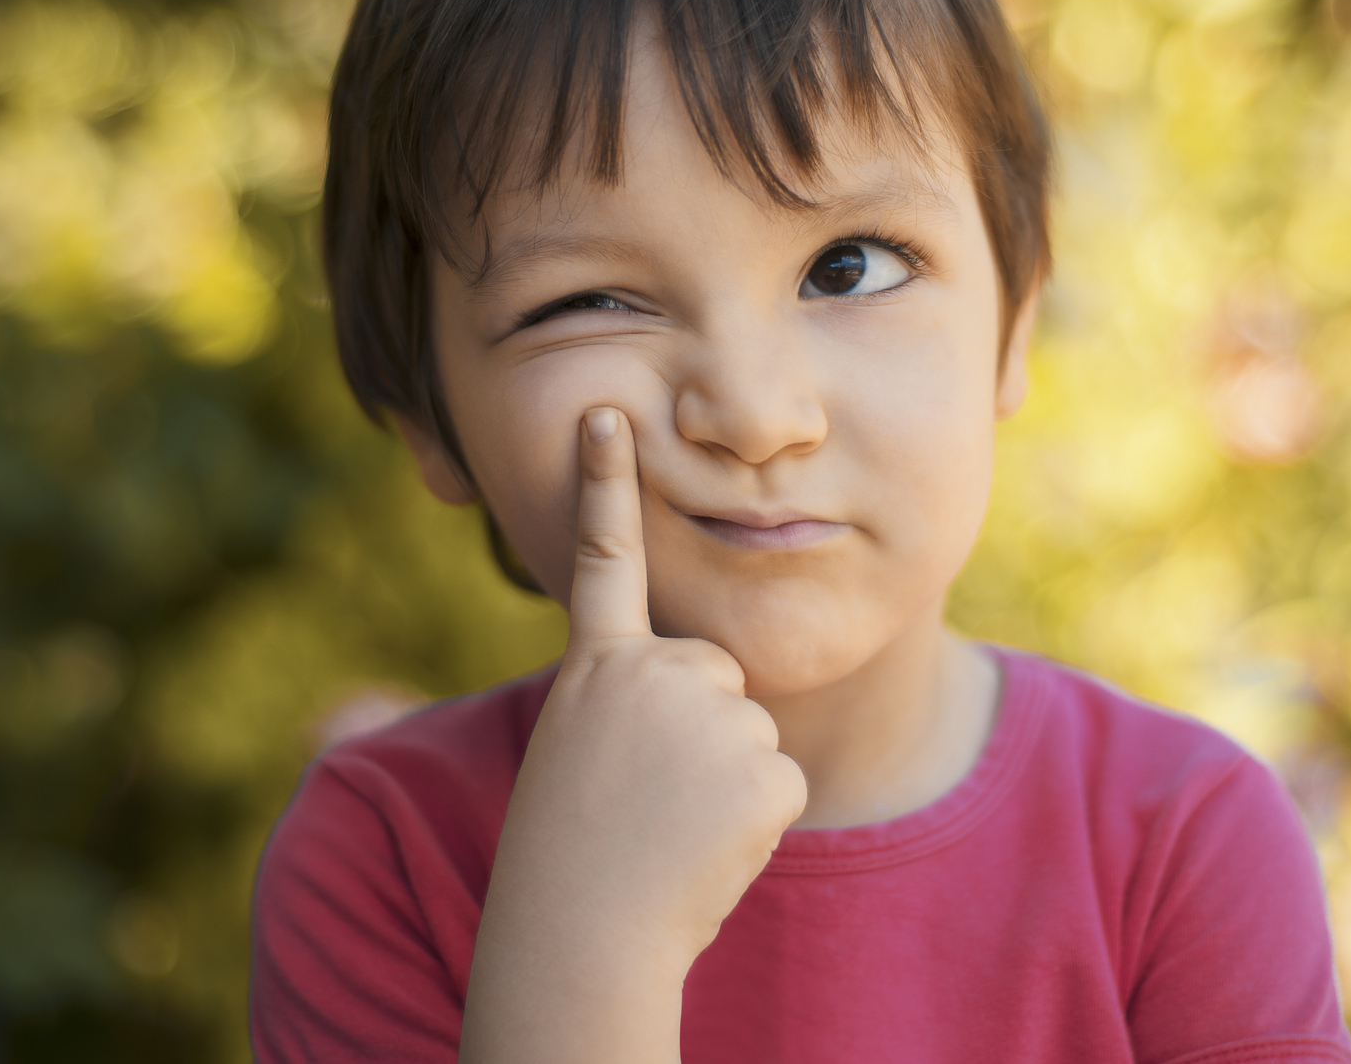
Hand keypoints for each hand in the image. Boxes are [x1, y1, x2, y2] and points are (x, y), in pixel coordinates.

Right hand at [459, 407, 807, 1063]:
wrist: (580, 936)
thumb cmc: (572, 851)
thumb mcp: (577, 750)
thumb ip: (629, 698)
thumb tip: (703, 680)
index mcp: (597, 670)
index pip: (605, 560)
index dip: (604, 484)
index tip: (607, 414)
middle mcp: (654, 676)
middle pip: (715, 674)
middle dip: (700, 730)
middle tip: (646, 795)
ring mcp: (712, 719)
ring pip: (750, 733)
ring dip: (724, 783)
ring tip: (668, 826)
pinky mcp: (764, 772)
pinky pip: (779, 783)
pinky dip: (753, 821)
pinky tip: (705, 845)